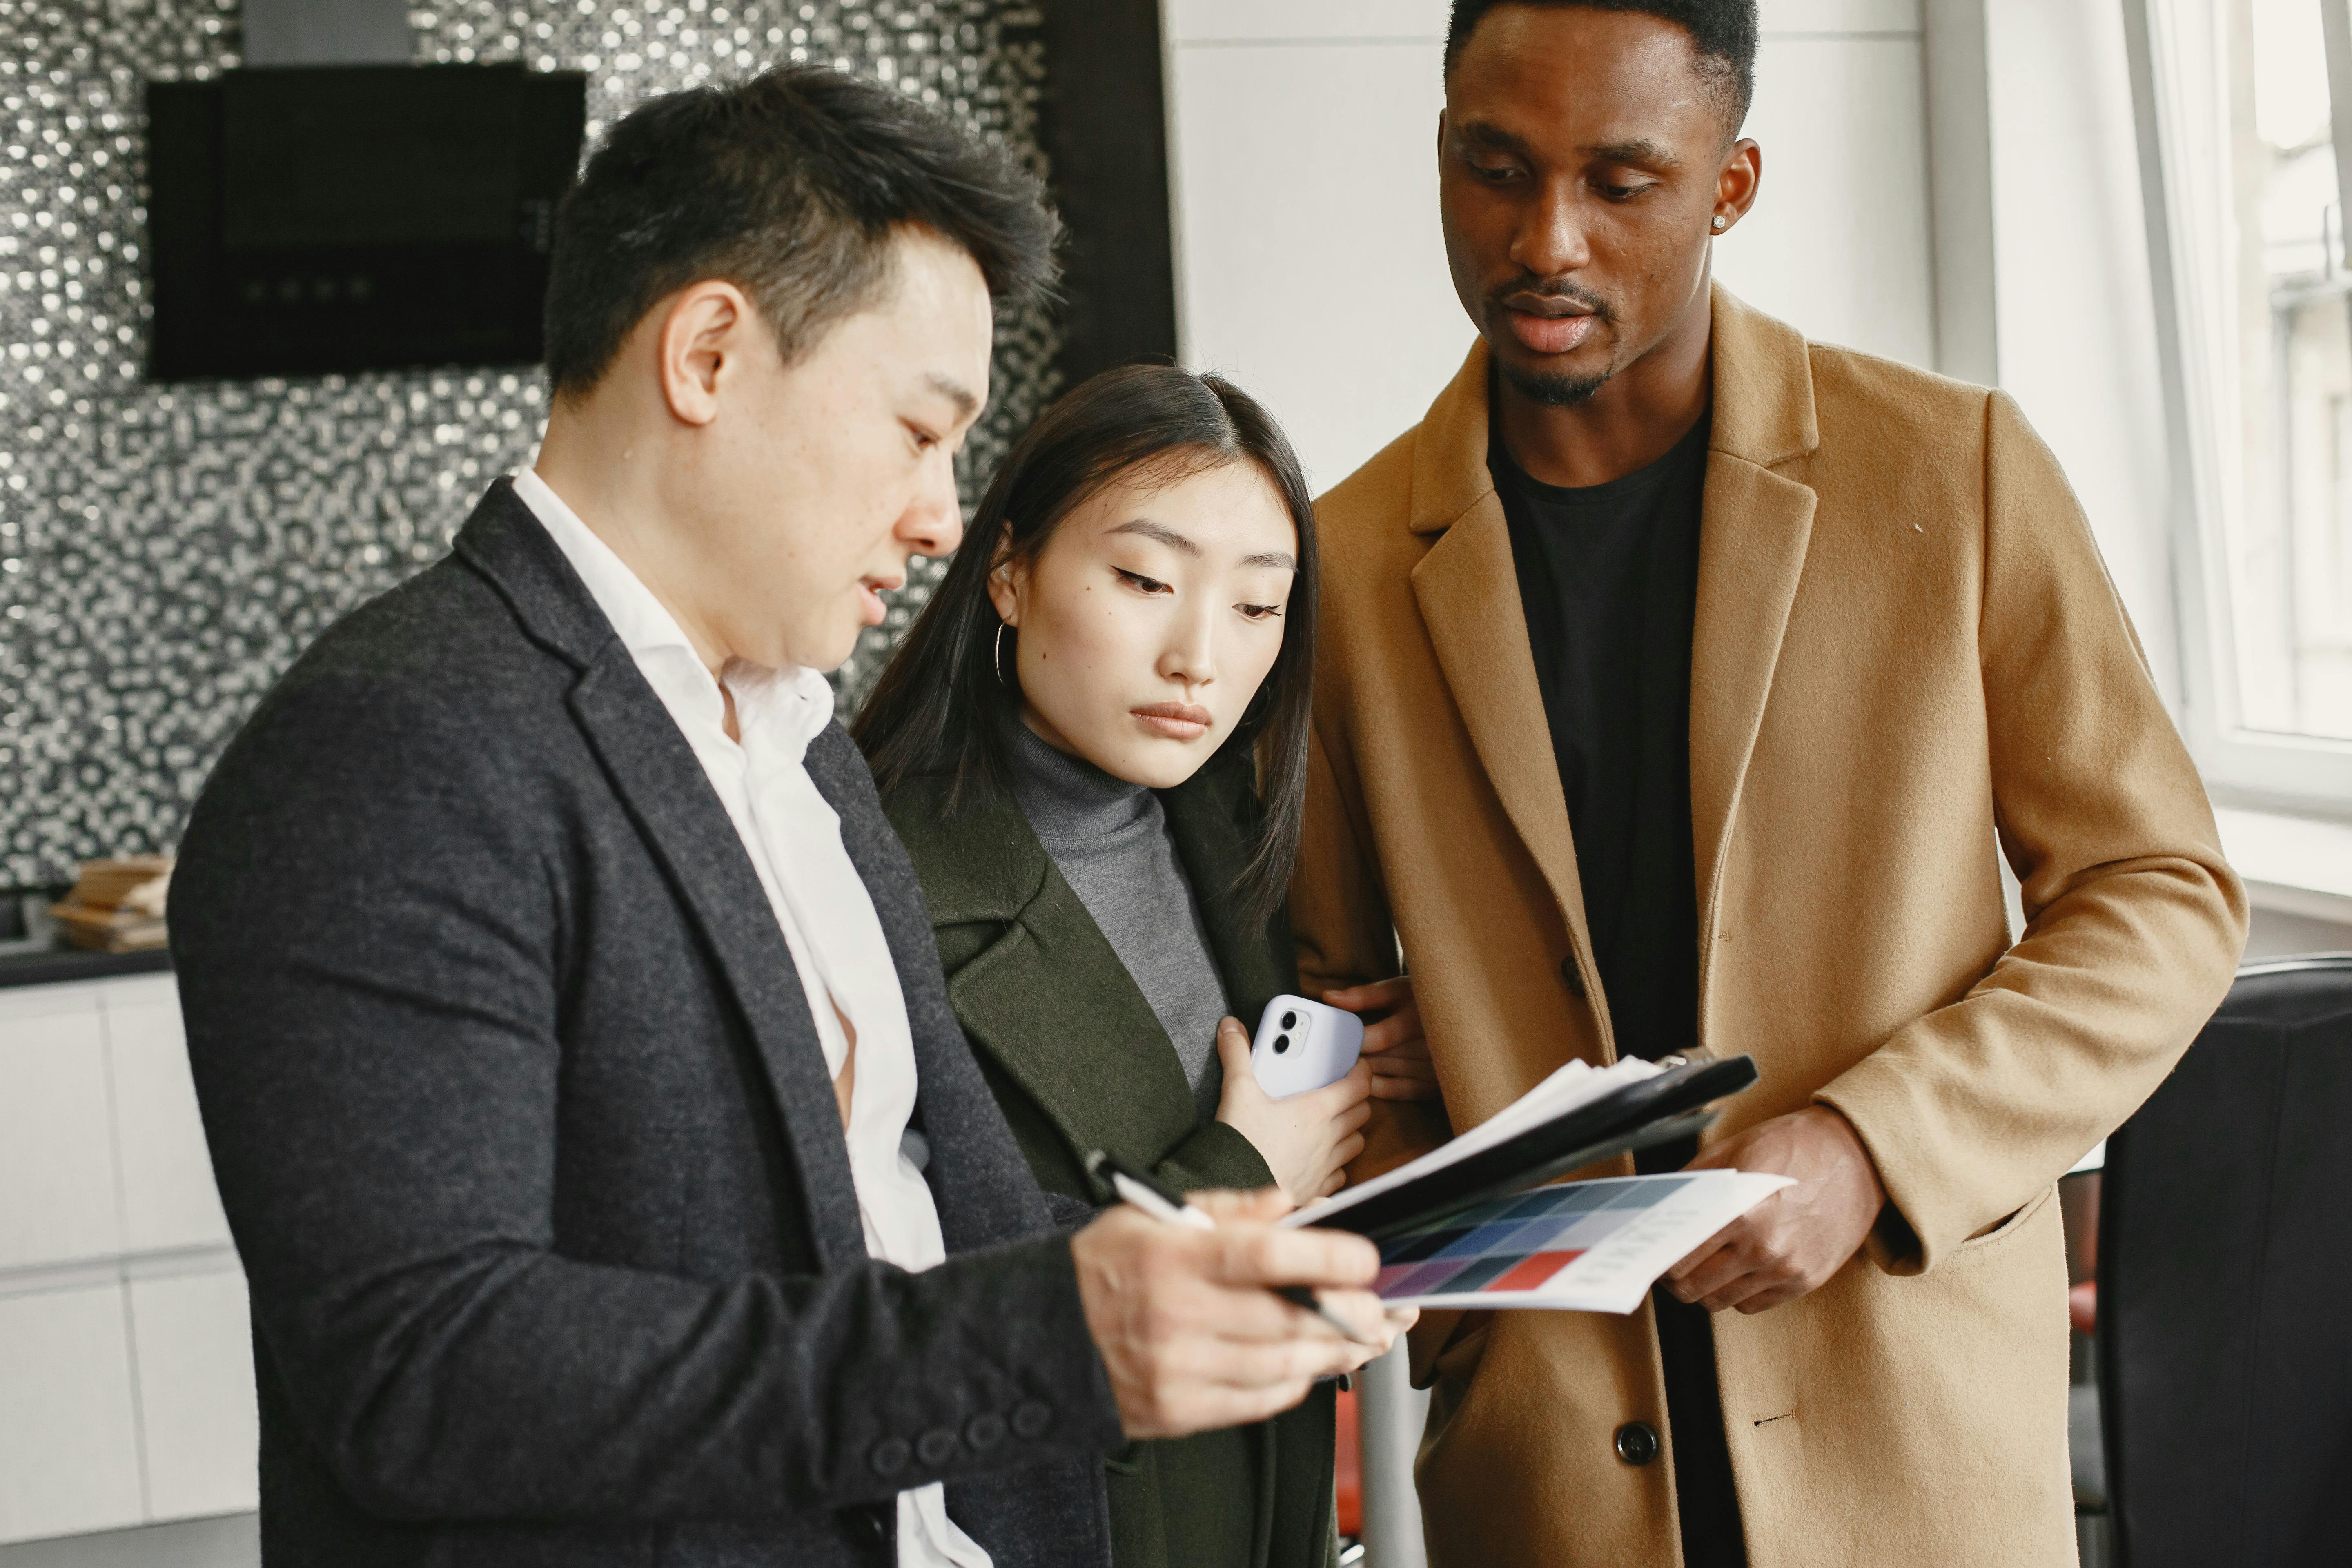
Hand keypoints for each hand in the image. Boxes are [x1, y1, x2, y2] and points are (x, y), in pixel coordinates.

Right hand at [1070, 1188, 1401, 1438]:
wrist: (1039, 1337)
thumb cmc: (1105, 1269)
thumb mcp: (1152, 1215)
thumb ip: (1226, 1209)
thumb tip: (1290, 1206)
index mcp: (1172, 1256)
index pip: (1265, 1256)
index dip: (1326, 1258)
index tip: (1366, 1258)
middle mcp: (1176, 1315)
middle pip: (1288, 1318)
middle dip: (1349, 1315)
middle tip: (1382, 1308)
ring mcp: (1177, 1369)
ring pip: (1282, 1365)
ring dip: (1334, 1352)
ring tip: (1361, 1338)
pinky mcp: (1177, 1412)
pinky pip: (1258, 1401)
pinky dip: (1293, 1381)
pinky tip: (1307, 1363)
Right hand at [1214, 1017, 1370, 1202]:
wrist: (1234, 1188)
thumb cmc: (1241, 1141)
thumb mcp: (1237, 1091)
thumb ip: (1237, 1055)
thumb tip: (1230, 1027)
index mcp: (1316, 1110)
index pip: (1358, 1084)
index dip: (1361, 1071)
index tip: (1356, 1063)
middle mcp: (1328, 1138)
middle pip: (1362, 1112)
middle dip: (1356, 1098)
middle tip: (1340, 1089)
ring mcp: (1325, 1165)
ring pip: (1356, 1142)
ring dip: (1350, 1129)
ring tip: (1332, 1121)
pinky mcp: (1317, 1188)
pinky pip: (1341, 1173)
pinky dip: (1337, 1162)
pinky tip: (1320, 1156)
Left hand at [1324, 976, 1439, 1100]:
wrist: (1459, 1015)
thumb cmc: (1422, 999)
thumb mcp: (1396, 990)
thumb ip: (1364, 996)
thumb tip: (1328, 997)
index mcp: (1419, 1018)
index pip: (1380, 1037)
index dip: (1355, 1040)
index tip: (1335, 1039)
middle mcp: (1430, 1046)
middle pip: (1381, 1058)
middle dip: (1354, 1056)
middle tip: (1331, 1056)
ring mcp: (1433, 1067)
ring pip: (1388, 1074)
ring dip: (1364, 1072)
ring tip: (1343, 1065)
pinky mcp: (1434, 1083)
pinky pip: (1401, 1091)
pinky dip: (1379, 1088)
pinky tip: (1365, 1080)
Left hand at [1662, 1105, 1886, 1313]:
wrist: (1858, 1156)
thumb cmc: (1794, 1146)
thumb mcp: (1733, 1151)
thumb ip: (1692, 1183)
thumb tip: (1657, 1207)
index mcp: (1741, 1214)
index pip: (1679, 1261)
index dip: (1659, 1260)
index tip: (1653, 1253)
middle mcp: (1764, 1249)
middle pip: (1694, 1290)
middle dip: (1675, 1279)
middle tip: (1669, 1263)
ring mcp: (1787, 1270)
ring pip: (1721, 1302)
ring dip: (1703, 1288)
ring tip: (1700, 1265)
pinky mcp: (1806, 1281)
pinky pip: (1752, 1305)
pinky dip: (1736, 1293)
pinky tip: (1734, 1269)